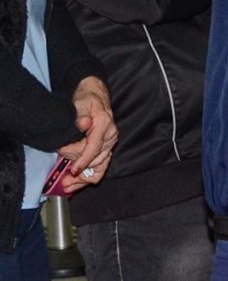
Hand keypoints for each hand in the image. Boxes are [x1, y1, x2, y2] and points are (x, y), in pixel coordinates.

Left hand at [56, 76, 116, 191]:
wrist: (95, 96)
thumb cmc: (87, 100)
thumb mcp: (81, 103)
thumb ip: (81, 115)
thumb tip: (83, 124)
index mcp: (104, 125)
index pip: (94, 148)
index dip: (83, 161)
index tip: (73, 170)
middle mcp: (110, 136)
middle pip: (95, 159)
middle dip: (78, 169)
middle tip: (63, 178)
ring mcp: (109, 143)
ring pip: (100, 166)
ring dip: (84, 178)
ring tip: (69, 186)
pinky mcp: (106, 148)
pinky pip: (102, 166)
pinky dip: (91, 175)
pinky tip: (80, 183)